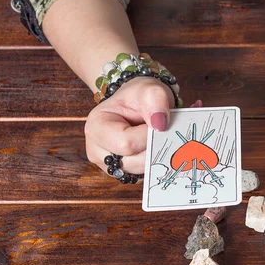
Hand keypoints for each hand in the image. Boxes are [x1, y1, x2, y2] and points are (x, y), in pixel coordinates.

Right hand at [84, 77, 201, 174]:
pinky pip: (147, 175)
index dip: (149, 136)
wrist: (138, 104)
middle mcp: (99, 151)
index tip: (160, 124)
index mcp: (97, 128)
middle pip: (134, 162)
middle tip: (167, 133)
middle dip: (156, 148)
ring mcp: (112, 166)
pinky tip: (162, 148)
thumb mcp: (149, 89)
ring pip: (143, 172)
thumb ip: (156, 101)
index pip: (126, 143)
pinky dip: (159, 163)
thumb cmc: (139, 96)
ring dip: (159, 157)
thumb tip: (160, 124)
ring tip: (163, 139)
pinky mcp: (127, 173)